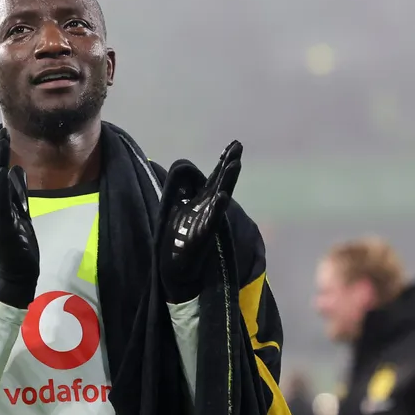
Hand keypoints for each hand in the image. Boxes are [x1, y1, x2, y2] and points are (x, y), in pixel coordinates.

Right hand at [0, 129, 39, 308]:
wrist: (17, 274)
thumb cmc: (20, 246)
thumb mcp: (21, 214)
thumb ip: (17, 193)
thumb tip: (16, 170)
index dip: (0, 155)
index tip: (4, 136)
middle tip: (3, 132)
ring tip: (1, 144)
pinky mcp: (3, 227)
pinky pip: (1, 204)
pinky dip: (1, 188)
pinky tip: (3, 171)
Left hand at [160, 141, 242, 302]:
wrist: (176, 270)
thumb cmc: (177, 240)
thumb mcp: (176, 209)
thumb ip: (183, 190)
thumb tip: (184, 168)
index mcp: (202, 202)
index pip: (215, 178)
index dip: (224, 161)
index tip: (235, 144)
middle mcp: (207, 209)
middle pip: (220, 183)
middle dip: (228, 166)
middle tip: (238, 147)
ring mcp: (206, 222)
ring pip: (218, 199)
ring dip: (226, 182)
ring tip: (235, 164)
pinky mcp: (201, 237)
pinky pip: (211, 221)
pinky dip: (217, 209)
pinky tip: (223, 197)